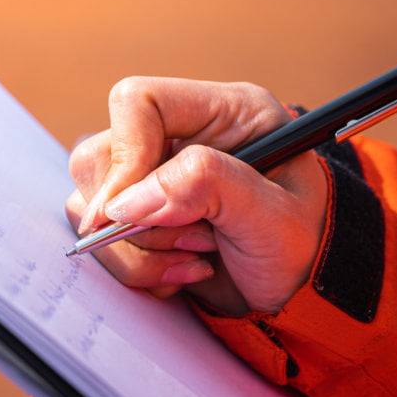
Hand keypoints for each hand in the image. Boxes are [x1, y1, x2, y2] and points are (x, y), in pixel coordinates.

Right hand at [66, 77, 327, 314]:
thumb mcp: (272, 215)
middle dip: (140, 217)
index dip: (126, 154)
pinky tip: (185, 273)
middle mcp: (183, 137)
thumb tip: (127, 200)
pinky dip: (139, 267)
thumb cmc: (305, 247)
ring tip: (199, 259)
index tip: (132, 211)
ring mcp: (157, 178)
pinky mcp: (143, 218)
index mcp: (225, 111)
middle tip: (197, 241)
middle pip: (101, 156)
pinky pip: (103, 239)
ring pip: (92, 204)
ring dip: (141, 248)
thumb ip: (207, 187)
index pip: (139, 102)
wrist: (304, 293)